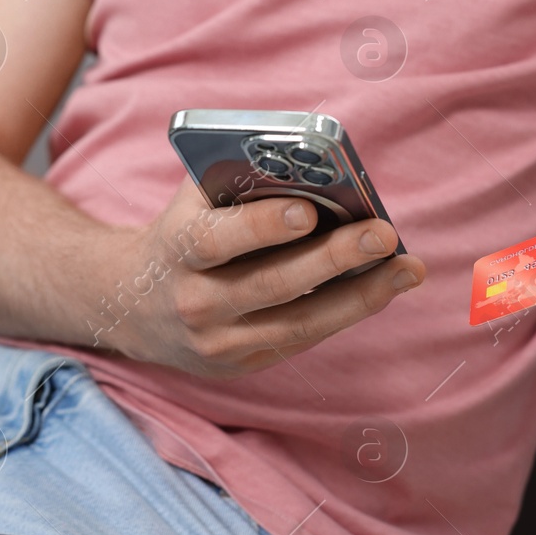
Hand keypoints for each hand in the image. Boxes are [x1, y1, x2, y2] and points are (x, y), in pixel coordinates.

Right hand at [96, 181, 424, 377]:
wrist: (129, 304)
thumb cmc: (181, 232)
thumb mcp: (193, 200)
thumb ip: (240, 182)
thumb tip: (315, 170)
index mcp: (176, 249)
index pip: (215, 240)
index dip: (261, 227)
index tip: (308, 209)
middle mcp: (194, 301)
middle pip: (270, 285)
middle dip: (332, 259)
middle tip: (383, 234)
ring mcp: (218, 342)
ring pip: (298, 323)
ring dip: (359, 296)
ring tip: (406, 269)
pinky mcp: (241, 364)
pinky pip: (302, 339)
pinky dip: (346, 312)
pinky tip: (383, 288)